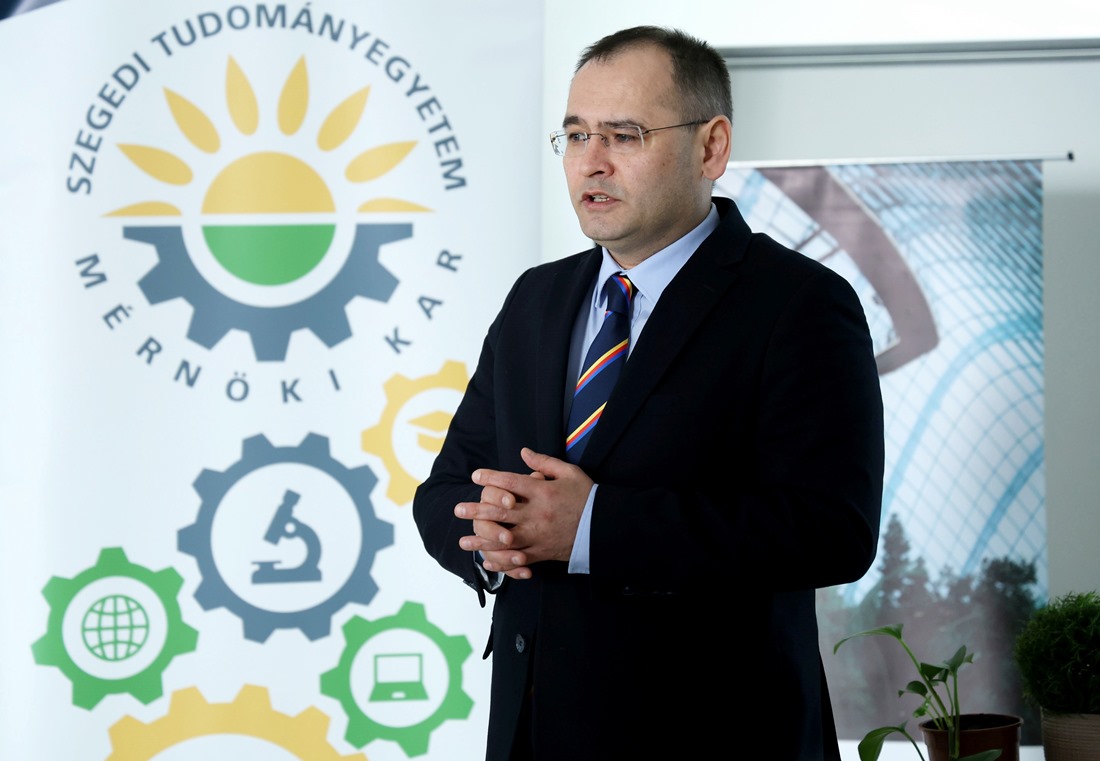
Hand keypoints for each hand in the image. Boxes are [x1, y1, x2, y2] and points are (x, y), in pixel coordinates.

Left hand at [454, 448, 592, 578]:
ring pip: (504, 539)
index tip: (475, 476)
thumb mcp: (569, 473)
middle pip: (501, 512)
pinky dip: (502, 562)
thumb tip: (523, 452)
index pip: (511, 483)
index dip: (491, 478)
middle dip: (477, 511)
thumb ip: (544, 463)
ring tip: (463, 541)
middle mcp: (537, 514)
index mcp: (543, 492)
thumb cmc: (587, 497)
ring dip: (482, 540)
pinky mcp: (542, 552)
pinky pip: (518, 559)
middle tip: (458, 509)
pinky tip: (487, 562)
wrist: (605, 527)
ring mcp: (538, 535)